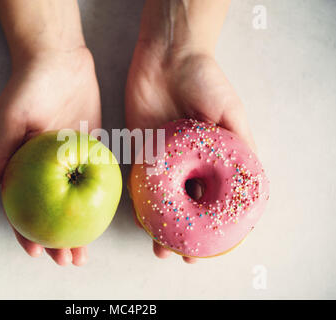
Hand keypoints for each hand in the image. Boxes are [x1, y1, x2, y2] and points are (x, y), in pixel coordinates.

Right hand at [0, 47, 100, 265]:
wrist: (59, 58)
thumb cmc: (28, 86)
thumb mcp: (10, 120)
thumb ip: (2, 154)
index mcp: (25, 164)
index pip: (24, 206)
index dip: (27, 231)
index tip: (37, 252)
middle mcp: (48, 167)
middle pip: (53, 211)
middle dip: (59, 238)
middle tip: (69, 261)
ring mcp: (71, 159)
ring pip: (75, 200)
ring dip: (80, 227)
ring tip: (87, 251)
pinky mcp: (92, 146)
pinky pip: (96, 177)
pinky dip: (98, 198)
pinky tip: (104, 218)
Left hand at [125, 41, 254, 262]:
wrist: (169, 57)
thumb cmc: (205, 82)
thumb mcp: (232, 114)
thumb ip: (241, 146)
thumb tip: (251, 180)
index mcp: (210, 157)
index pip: (212, 197)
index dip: (212, 223)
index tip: (210, 246)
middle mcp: (187, 163)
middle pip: (184, 204)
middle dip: (181, 231)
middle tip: (179, 253)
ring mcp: (162, 159)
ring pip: (160, 199)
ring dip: (158, 224)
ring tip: (158, 247)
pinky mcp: (140, 149)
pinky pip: (138, 181)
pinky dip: (139, 202)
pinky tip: (140, 220)